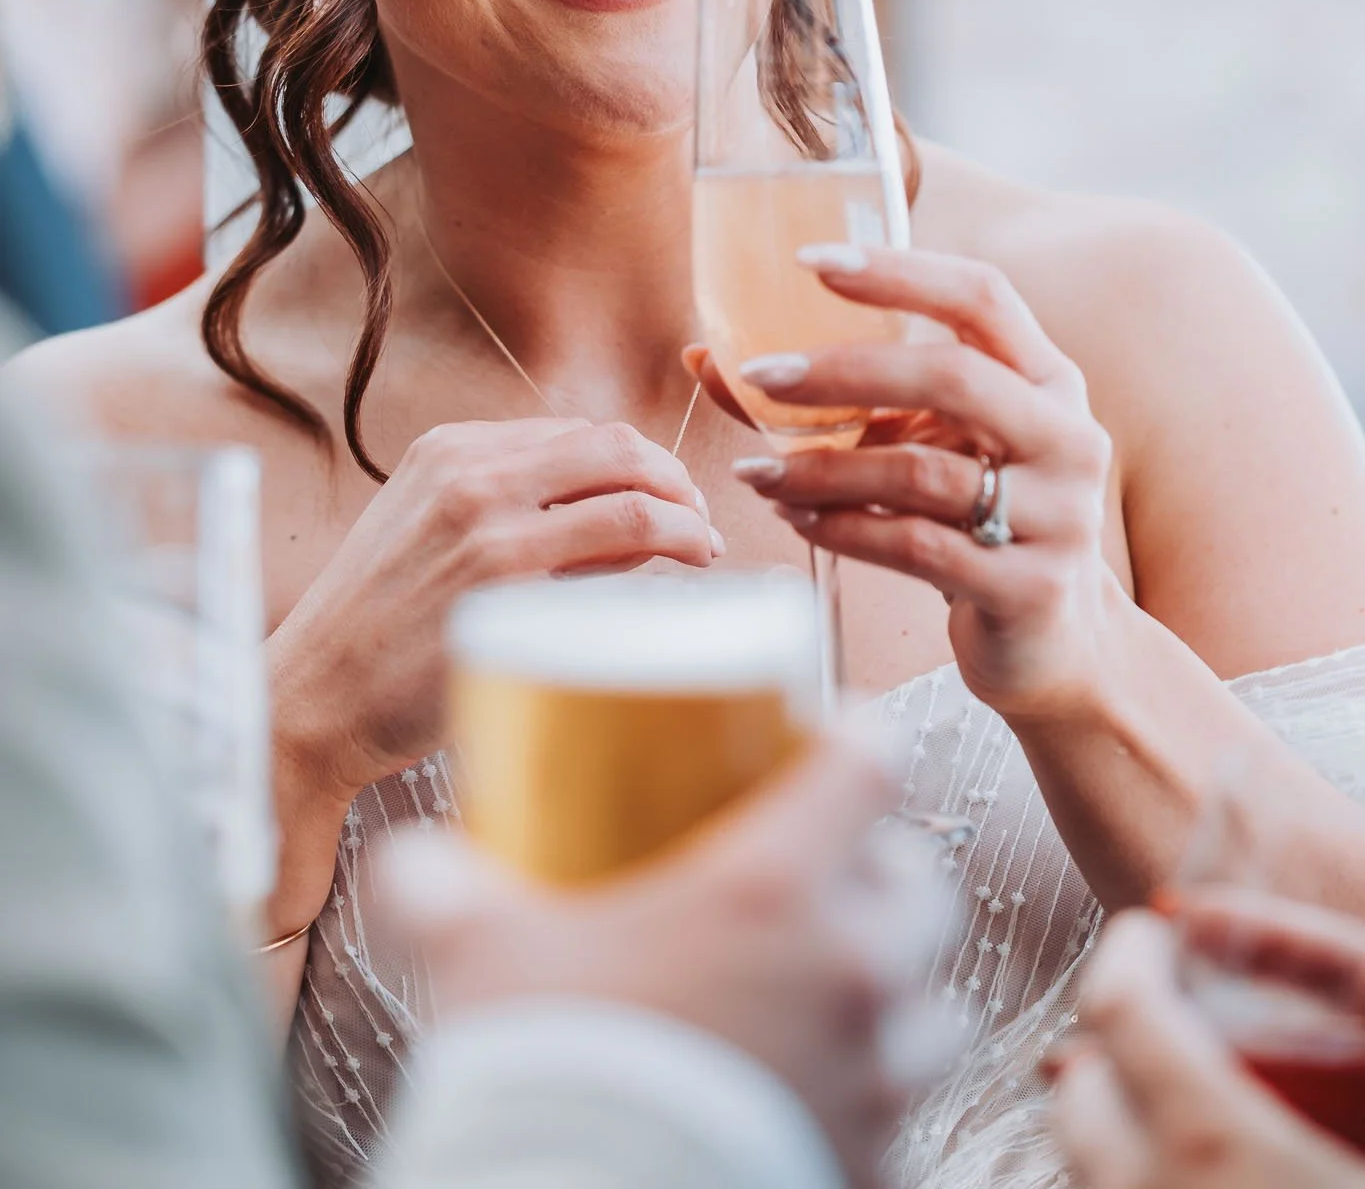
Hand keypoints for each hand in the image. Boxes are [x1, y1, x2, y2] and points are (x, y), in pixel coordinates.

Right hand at [271, 417, 715, 809]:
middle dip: (676, 480)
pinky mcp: (509, 594)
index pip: (581, 432)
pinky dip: (659, 573)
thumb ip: (505, 504)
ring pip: (632, 502)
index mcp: (451, 448)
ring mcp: (492, 531)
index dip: (640, 460)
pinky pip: (615, 570)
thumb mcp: (425, 529)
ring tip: (701, 553)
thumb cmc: (373, 628)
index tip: (668, 493)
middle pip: (618, 449)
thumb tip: (614, 506)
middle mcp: (472, 475)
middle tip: (698, 520)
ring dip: (687, 525)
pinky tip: (670, 594)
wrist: (311, 698)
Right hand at [376, 736, 953, 1188]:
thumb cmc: (546, 1068)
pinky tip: (820, 1095)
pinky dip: (876, 1100)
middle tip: (832, 875)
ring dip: (902, 991)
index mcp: (773, 887)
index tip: (830, 739)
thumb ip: (438, 889)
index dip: (857, 739)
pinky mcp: (872, 1161)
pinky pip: (905, 1117)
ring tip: (843, 991)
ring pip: (934, 1006)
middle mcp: (847, 967)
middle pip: (924, 884)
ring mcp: (872, 1073)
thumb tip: (409, 862)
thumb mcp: (476, 951)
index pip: (871, 765)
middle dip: (888, 873)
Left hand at [721, 243, 1114, 717]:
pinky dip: (843, 530)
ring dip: (823, 469)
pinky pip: (916, 547)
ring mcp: (1058, 516)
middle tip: (760, 375)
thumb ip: (848, 401)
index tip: (810, 260)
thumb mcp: (933, 444)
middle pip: (953, 377)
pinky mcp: (1029, 588)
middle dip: (844, 372)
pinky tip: (797, 520)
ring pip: (920, 472)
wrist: (1053, 642)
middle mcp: (1067, 436)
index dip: (899, 270)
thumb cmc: (976, 518)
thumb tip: (707, 358)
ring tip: (758, 472)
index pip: (982, 296)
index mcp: (1048, 380)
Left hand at [1053, 908, 1364, 1188]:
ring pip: (1094, 1169)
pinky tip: (1217, 1169)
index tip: (1151, 935)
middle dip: (1120, 1042)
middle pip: (1084, 1097)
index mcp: (1212, 1140)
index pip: (1115, 1009)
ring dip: (1126, 1119)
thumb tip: (1193, 908)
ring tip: (1202, 1094)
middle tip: (1178, 1015)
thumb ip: (1314, 956)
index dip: (1128, 955)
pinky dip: (1143, 1177)